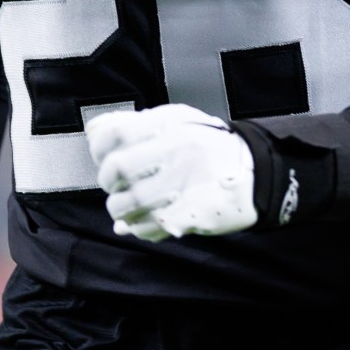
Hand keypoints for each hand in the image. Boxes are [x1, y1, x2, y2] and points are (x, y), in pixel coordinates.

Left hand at [87, 104, 256, 240]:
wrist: (256, 175)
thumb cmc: (209, 147)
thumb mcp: (177, 121)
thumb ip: (133, 123)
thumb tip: (93, 130)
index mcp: (172, 127)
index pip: (115, 133)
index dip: (100, 147)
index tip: (104, 155)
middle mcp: (177, 154)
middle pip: (117, 169)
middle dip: (108, 181)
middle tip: (116, 185)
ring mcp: (182, 187)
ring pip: (126, 204)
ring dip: (119, 209)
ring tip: (130, 205)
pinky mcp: (188, 216)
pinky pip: (145, 227)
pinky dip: (137, 227)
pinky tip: (146, 219)